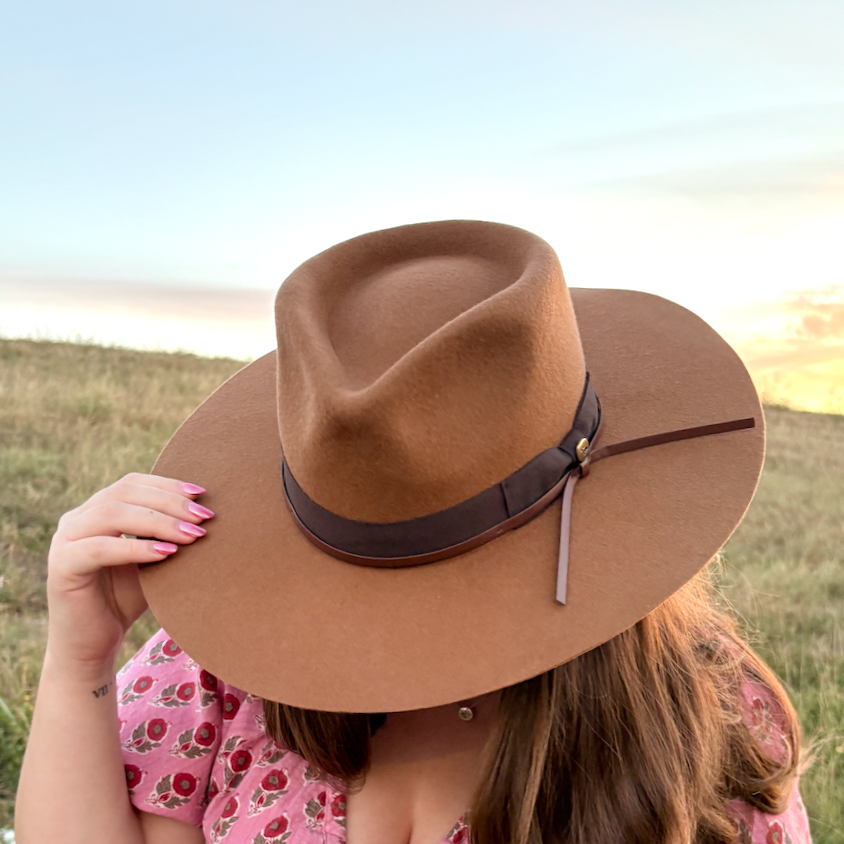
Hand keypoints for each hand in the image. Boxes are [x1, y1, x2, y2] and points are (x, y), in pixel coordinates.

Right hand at [45, 473, 212, 673]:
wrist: (94, 646)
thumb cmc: (126, 600)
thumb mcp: (152, 559)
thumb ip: (167, 535)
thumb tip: (206, 512)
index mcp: (95, 511)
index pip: (132, 484)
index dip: (167, 484)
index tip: (201, 493)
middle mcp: (76, 520)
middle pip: (124, 493)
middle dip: (169, 502)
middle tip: (203, 516)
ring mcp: (64, 541)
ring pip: (112, 514)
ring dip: (158, 521)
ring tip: (191, 534)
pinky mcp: (62, 567)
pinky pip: (99, 548)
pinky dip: (136, 548)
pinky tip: (167, 553)